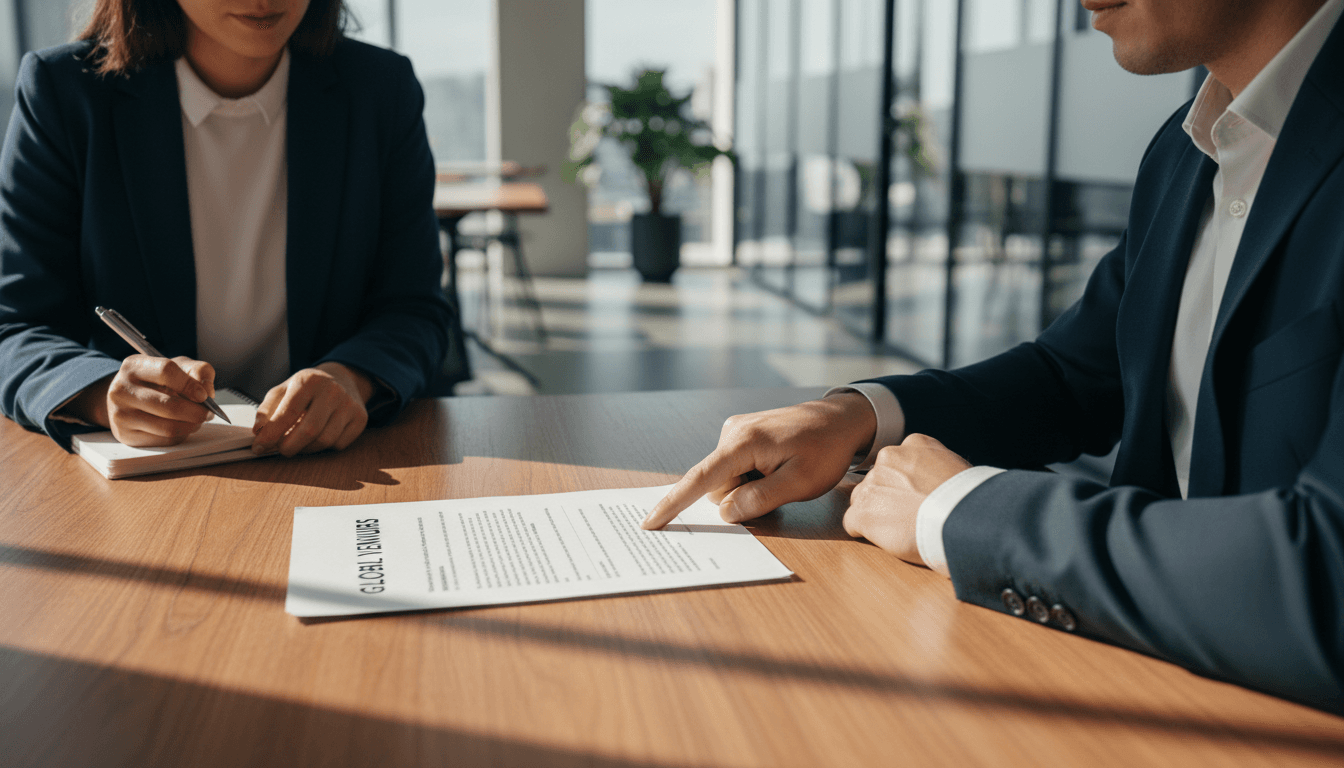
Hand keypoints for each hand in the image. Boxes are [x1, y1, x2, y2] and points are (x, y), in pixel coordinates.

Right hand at [71, 355, 215, 446]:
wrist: (128, 397)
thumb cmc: (158, 380)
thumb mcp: (178, 366)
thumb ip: (198, 371)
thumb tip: (207, 392)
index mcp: (134, 366)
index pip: (166, 371)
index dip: (189, 384)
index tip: (204, 395)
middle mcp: (121, 389)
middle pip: (169, 406)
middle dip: (196, 412)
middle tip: (209, 413)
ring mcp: (120, 414)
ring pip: (168, 427)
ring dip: (192, 425)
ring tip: (198, 419)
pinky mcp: (125, 435)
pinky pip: (163, 440)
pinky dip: (181, 435)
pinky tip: (183, 426)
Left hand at [251, 362, 372, 456]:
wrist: (342, 379)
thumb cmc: (308, 388)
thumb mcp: (284, 389)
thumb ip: (267, 409)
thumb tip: (258, 431)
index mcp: (309, 381)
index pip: (288, 413)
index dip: (271, 434)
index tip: (259, 447)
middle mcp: (332, 391)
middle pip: (309, 431)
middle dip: (289, 447)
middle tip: (280, 450)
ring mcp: (349, 405)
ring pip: (325, 440)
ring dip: (306, 449)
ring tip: (297, 443)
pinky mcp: (360, 419)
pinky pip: (339, 444)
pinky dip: (323, 447)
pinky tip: (316, 438)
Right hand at [641, 392, 877, 528]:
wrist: (841, 419)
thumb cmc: (826, 449)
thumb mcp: (800, 483)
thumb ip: (759, 499)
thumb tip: (725, 512)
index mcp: (743, 442)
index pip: (700, 479)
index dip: (674, 504)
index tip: (650, 522)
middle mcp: (732, 432)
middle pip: (717, 485)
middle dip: (740, 497)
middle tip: (779, 489)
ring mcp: (735, 430)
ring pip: (726, 479)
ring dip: (749, 487)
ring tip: (782, 475)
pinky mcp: (741, 434)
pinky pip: (734, 467)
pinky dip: (751, 476)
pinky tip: (777, 468)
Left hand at [842, 433, 970, 564]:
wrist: (964, 518)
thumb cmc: (969, 499)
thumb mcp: (957, 467)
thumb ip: (935, 467)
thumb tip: (931, 481)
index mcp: (914, 444)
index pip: (897, 462)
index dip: (905, 484)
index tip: (917, 497)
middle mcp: (889, 458)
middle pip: (877, 480)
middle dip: (887, 498)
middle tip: (908, 516)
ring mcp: (873, 485)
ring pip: (862, 500)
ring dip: (875, 515)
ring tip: (901, 530)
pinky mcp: (863, 512)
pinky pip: (852, 523)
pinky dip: (864, 533)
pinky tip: (887, 539)